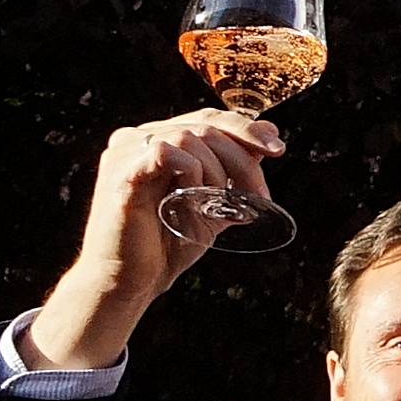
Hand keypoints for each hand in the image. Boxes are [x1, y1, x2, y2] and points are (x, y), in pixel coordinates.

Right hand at [26, 111, 287, 368]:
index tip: (277, 149)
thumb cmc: (169, 243)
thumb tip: (270, 136)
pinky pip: (167, 153)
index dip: (245, 129)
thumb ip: (236, 172)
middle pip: (204, 127)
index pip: (206, 119)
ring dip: (218, 174)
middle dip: (242, 161)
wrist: (133, 281)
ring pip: (190, 138)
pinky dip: (191, 173)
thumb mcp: (213, 203)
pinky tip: (192, 197)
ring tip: (217, 206)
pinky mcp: (123, 174)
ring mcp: (126, 153)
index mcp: (156, 141)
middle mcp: (137, 139)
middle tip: (260, 196)